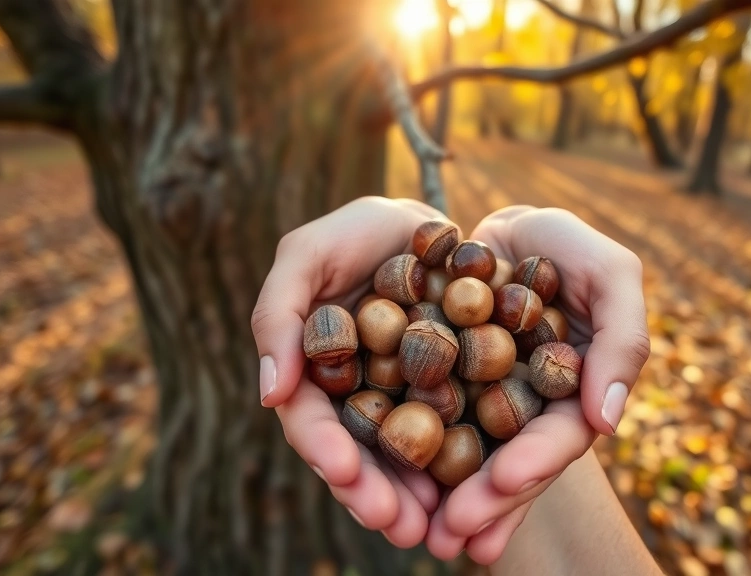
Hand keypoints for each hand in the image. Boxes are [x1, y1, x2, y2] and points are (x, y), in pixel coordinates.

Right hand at [251, 196, 446, 547]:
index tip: (344, 473)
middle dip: (375, 494)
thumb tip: (268, 394)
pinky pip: (459, 436)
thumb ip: (277, 314)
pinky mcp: (455, 396)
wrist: (430, 223)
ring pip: (407, 460)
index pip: (311, 423)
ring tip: (437, 526)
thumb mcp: (307, 255)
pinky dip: (465, 466)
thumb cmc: (357, 233)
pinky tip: (482, 491)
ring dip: (418, 497)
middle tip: (400, 525)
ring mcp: (407, 403)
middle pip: (361, 457)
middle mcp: (359, 400)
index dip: (324, 450)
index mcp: (316, 376)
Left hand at [425, 206, 649, 563]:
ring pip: (465, 459)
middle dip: (484, 501)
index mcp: (571, 395)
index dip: (536, 461)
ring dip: (446, 500)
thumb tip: (607, 421)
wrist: (501, 227)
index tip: (506, 480)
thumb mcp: (610, 273)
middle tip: (450, 533)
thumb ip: (623, 338)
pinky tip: (381, 487)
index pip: (558, 438)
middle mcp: (524, 411)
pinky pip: (421, 423)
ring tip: (423, 537)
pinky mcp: (437, 388)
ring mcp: (479, 405)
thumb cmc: (565, 244)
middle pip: (508, 463)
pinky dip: (409, 457)